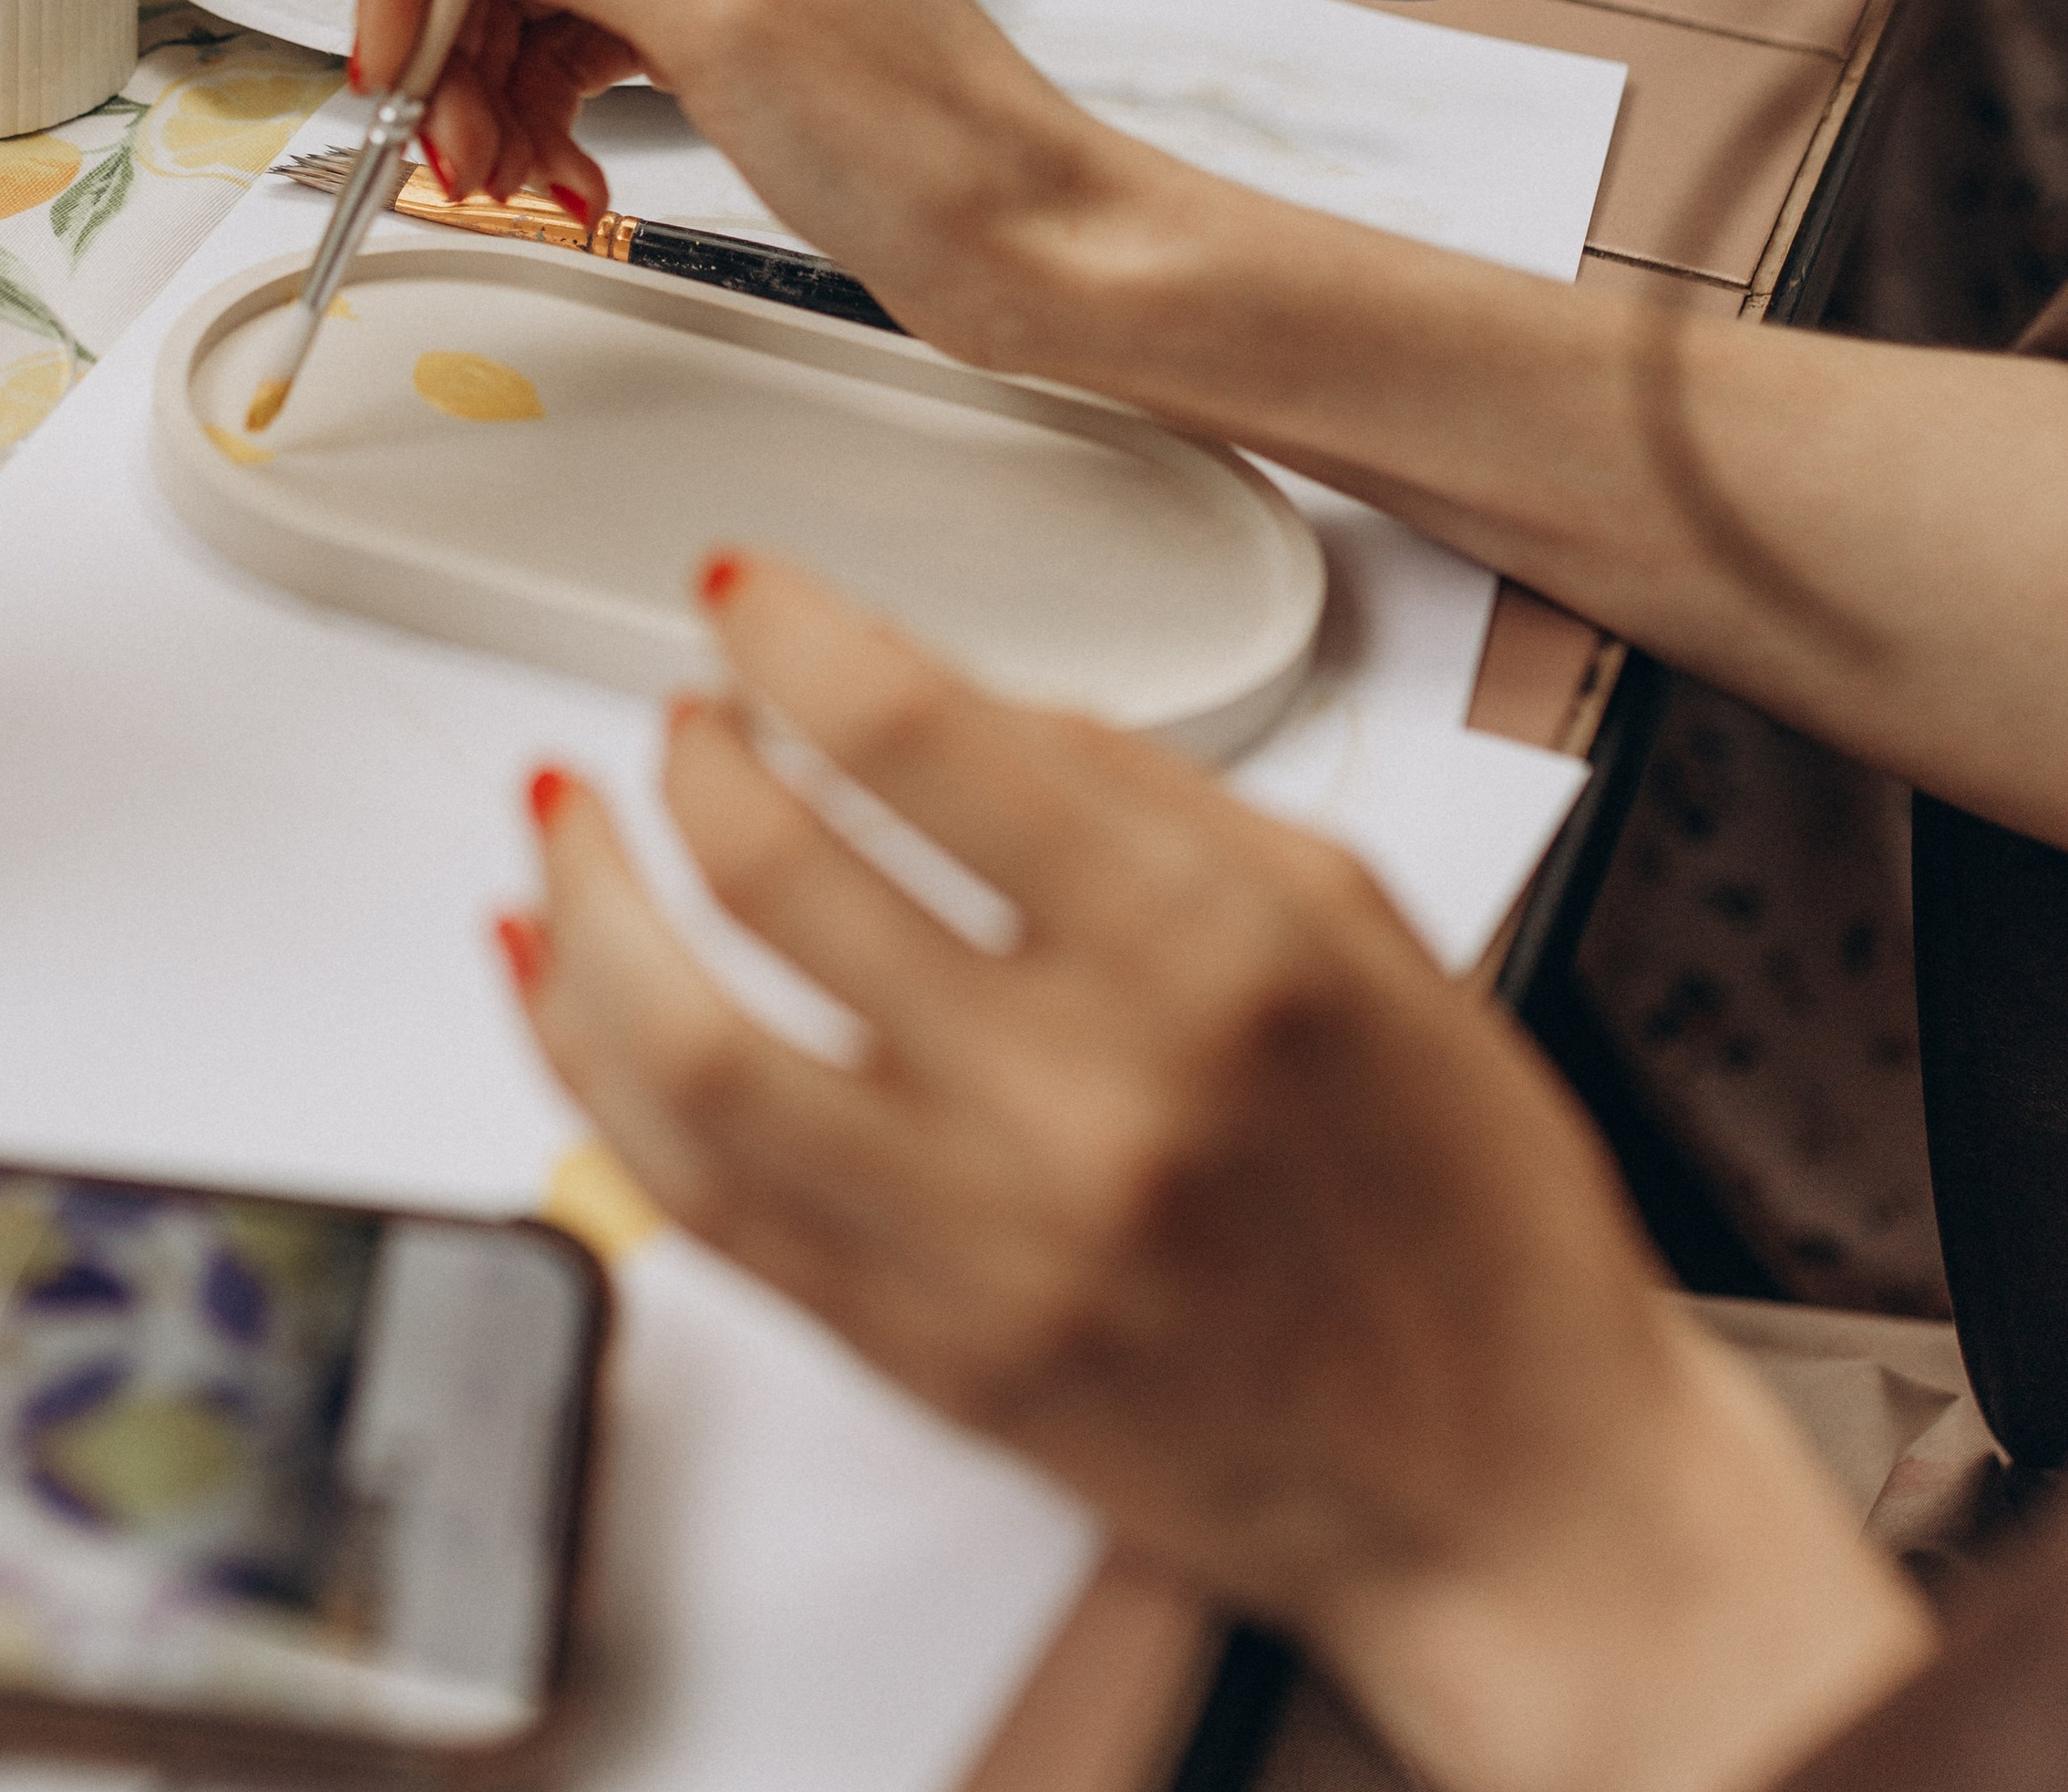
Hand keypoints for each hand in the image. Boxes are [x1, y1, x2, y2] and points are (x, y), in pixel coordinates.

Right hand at [350, 0, 1137, 361]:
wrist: (1025, 238)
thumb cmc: (922, 126)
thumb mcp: (714, 17)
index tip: (395, 36)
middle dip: (449, 31)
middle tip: (447, 141)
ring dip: (484, 90)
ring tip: (504, 177)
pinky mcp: (701, 36)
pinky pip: (568, 52)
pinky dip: (538, 115)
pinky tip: (555, 172)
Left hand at [503, 555, 1929, 1791]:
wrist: (1515, 1482)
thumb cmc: (1465, 1198)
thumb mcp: (1356, 923)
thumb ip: (1151, 796)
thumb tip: (960, 705)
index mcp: (1210, 951)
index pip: (921, 733)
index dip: (793, 634)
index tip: (745, 594)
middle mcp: (1084, 1097)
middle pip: (775, 872)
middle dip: (691, 753)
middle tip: (685, 711)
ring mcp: (986, 1246)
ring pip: (683, 1051)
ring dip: (591, 906)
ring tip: (573, 822)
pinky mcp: (926, 1361)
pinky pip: (698, 1204)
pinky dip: (594, 1073)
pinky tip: (560, 980)